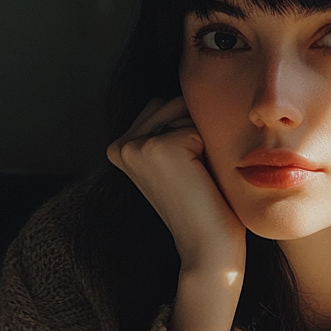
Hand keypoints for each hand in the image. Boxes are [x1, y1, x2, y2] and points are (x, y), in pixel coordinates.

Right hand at [108, 98, 245, 330]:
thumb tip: (190, 84)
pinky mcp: (158, 146)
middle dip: (195, 130)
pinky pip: (198, 123)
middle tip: (194, 176)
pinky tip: (200, 178)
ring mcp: (136, 145)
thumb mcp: (181, 158)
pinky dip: (209, 148)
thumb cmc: (204, 203)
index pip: (167, 105)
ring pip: (186, 108)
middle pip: (175, 101)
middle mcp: (120, 144)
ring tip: (196, 175)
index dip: (190, 133)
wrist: (208, 246)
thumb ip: (173, 124)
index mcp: (121, 147)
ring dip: (203, 137)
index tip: (187, 173)